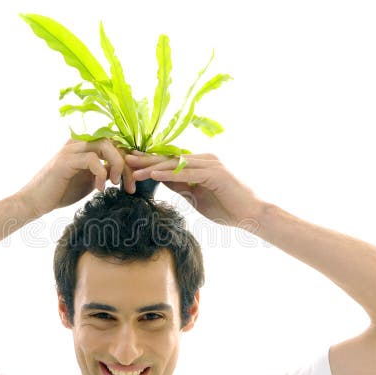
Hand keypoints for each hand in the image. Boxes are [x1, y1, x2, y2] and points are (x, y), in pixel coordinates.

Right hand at [17, 138, 136, 216]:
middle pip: (114, 142)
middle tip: (129, 187)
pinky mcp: (65, 160)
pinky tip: (99, 188)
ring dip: (116, 165)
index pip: (116, 144)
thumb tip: (127, 171)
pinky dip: (101, 173)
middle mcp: (79, 142)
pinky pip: (91, 159)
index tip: (133, 183)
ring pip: (105, 144)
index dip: (129, 161)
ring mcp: (71, 149)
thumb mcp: (90, 180)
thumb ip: (105, 172)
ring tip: (115, 183)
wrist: (37, 201)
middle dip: (127, 165)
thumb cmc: (62, 191)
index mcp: (86, 145)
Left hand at [125, 151, 267, 226]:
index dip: (150, 162)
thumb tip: (161, 180)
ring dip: (153, 167)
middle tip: (125, 160)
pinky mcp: (214, 173)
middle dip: (146, 160)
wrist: (251, 215)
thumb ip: (180, 186)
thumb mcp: (196, 196)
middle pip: (169, 159)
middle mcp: (204, 159)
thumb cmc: (226, 208)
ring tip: (134, 170)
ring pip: (175, 164)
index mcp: (200, 164)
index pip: (170, 161)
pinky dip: (169, 174)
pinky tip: (154, 175)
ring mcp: (210, 164)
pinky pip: (187, 173)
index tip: (130, 163)